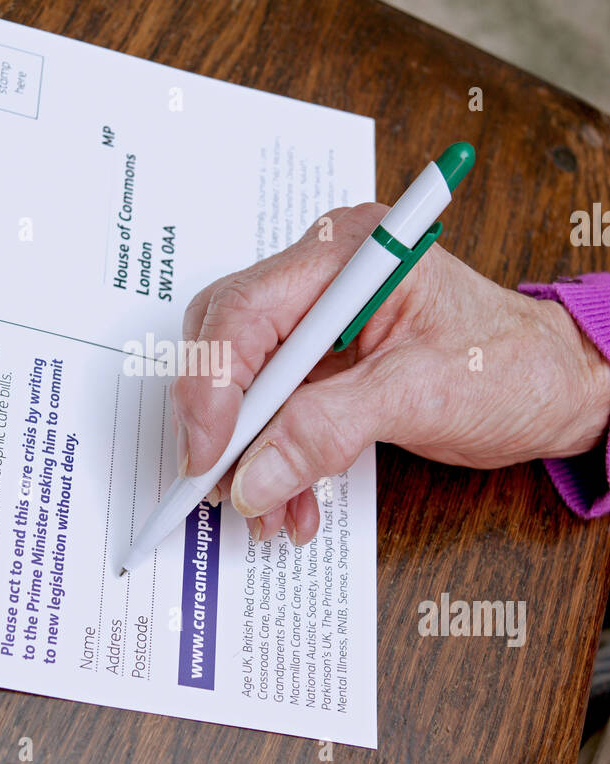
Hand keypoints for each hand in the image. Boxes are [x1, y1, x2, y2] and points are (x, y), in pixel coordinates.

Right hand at [170, 203, 609, 544]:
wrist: (555, 388)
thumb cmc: (511, 366)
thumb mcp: (419, 396)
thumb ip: (327, 430)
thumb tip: (255, 475)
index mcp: (348, 255)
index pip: (245, 310)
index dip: (213, 385)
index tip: (207, 454)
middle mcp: (323, 276)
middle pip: (227, 340)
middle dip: (220, 421)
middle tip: (220, 483)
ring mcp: (319, 319)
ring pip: (243, 384)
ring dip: (246, 453)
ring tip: (267, 508)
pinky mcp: (323, 361)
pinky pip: (272, 410)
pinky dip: (273, 459)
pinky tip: (291, 498)